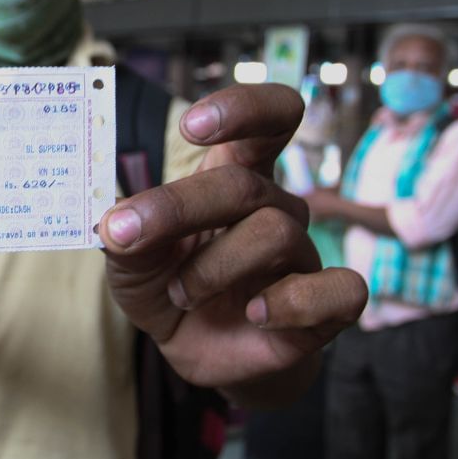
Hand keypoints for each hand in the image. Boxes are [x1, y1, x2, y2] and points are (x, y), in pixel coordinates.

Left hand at [99, 84, 366, 402]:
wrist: (191, 349)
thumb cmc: (166, 285)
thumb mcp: (131, 257)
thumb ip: (126, 233)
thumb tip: (117, 226)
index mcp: (238, 173)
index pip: (271, 118)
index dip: (243, 109)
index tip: (191, 126)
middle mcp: (277, 207)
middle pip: (246, 185)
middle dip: (182, 207)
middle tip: (129, 234)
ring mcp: (304, 255)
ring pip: (276, 233)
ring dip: (213, 267)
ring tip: (181, 294)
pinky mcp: (327, 307)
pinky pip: (340, 289)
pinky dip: (292, 302)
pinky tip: (255, 314)